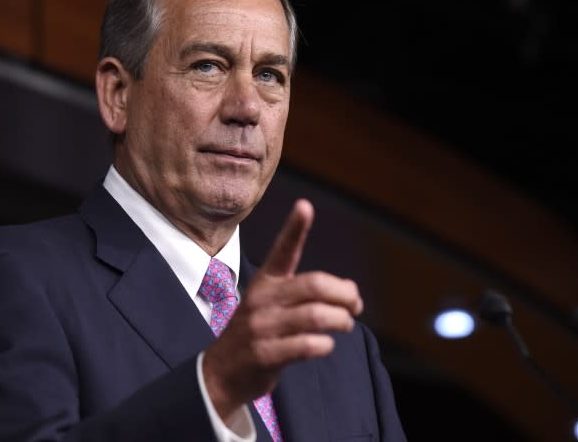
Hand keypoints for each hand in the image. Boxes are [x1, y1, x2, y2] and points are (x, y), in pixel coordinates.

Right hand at [202, 199, 362, 420]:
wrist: (221, 372)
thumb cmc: (258, 334)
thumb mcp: (270, 303)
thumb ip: (305, 294)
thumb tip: (350, 292)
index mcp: (266, 281)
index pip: (283, 250)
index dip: (295, 228)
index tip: (305, 205)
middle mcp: (262, 299)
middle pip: (314, 285)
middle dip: (344, 294)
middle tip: (356, 305)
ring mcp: (261, 327)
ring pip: (315, 316)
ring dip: (340, 321)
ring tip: (345, 325)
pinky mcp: (264, 354)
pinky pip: (306, 345)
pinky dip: (325, 345)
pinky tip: (325, 345)